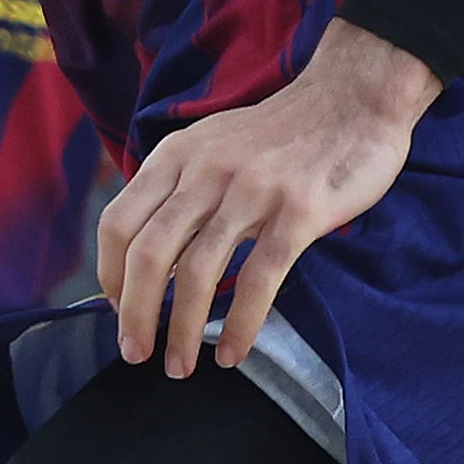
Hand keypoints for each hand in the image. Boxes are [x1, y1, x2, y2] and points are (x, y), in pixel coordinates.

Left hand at [96, 20, 436, 377]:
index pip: (118, 223)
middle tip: (135, 353)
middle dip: (134, 314)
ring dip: (182, 330)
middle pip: (148, 255)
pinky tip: (232, 353)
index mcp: (175, 157)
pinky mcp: (297, 213)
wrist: (354, 98)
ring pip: (197, 273)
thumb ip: (179, 190)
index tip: (116, 308)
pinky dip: (240, 325)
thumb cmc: (281, 134)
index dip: (109, 274)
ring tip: (180, 365)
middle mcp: (205, 172)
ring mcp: (251, 192)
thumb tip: (149, 256)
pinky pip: (257, 280)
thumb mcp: (212, 145)